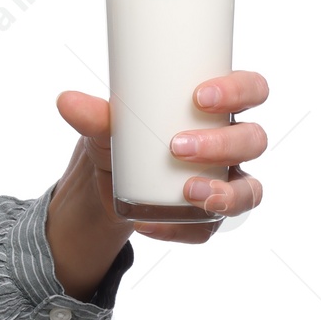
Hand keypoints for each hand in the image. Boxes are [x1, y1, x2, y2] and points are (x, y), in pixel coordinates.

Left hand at [55, 68, 268, 244]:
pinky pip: (210, 228)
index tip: (201, 97)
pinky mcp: (208, 216)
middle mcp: (230, 144)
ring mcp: (225, 181)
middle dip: (223, 144)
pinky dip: (183, 229)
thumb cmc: (120, 139)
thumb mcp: (106, 127)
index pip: (251, 90)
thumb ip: (92, 116)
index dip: (240, 90)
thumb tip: (66, 102)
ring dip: (224, 193)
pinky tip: (151, 225)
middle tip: (178, 146)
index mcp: (216, 109)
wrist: (103, 185)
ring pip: (249, 189)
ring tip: (188, 191)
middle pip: (254, 140)